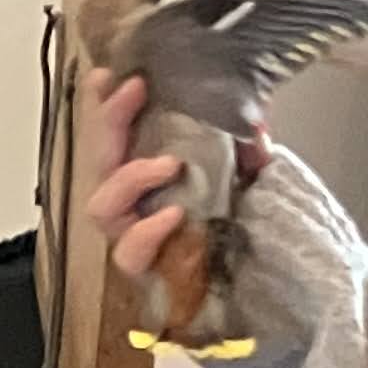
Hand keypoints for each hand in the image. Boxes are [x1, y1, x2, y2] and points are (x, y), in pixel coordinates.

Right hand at [79, 71, 264, 285]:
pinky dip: (148, 231)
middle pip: (100, 160)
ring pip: (102, 205)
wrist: (267, 293)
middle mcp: (135, 205)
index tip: (110, 75)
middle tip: (133, 94)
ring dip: (129, 178)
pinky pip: (129, 251)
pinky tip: (172, 215)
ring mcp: (137, 237)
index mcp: (151, 177)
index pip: (115, 135)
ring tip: (165, 165)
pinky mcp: (149, 271)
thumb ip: (248, 147)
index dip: (104, 104)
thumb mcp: (253, 177)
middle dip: (110, 122)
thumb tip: (254, 120)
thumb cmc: (251, 236)